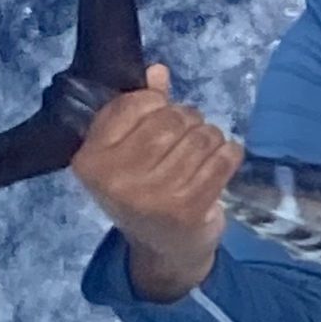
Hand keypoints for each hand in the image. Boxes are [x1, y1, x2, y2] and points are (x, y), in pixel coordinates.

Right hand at [69, 62, 242, 301]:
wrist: (165, 251)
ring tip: (207, 147)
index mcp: (91, 159)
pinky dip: (229, 153)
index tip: (164, 114)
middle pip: (169, 119)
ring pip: (198, 137)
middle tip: (192, 133)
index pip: (132, 104)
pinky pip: (220, 161)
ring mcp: (152, 196)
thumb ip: (139, 111)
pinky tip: (226, 156)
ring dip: (211, 136)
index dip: (157, 103)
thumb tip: (157, 71)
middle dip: (188, 119)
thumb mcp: (129, 154)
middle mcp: (116, 178)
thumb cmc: (146, 193)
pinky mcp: (188, 209)